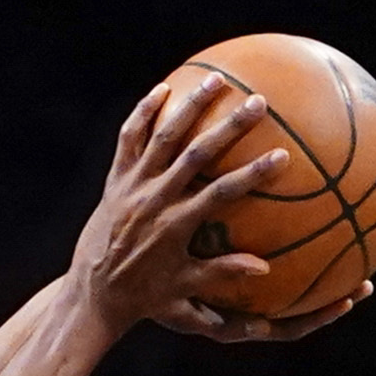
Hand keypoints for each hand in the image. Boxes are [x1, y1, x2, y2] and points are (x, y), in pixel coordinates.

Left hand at [68, 75, 305, 340]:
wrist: (92, 293)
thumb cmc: (144, 296)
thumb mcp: (184, 290)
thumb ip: (223, 273)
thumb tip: (263, 268)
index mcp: (176, 226)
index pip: (221, 194)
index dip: (252, 175)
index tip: (282, 156)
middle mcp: (155, 200)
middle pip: (197, 154)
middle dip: (230, 127)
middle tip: (259, 102)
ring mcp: (133, 186)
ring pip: (163, 137)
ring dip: (190, 106)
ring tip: (217, 79)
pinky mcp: (115, 180)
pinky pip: (129, 139)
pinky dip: (143, 112)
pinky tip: (163, 88)